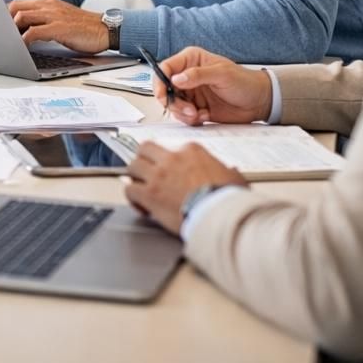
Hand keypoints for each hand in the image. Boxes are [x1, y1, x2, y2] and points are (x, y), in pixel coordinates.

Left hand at [7, 0, 108, 53]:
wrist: (105, 29)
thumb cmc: (82, 27)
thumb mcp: (58, 18)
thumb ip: (41, 19)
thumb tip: (21, 30)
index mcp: (46, 2)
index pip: (17, 3)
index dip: (3, 14)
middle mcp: (48, 5)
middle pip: (14, 8)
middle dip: (3, 21)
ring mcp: (53, 15)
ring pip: (21, 17)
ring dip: (11, 31)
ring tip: (6, 42)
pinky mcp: (59, 28)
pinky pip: (34, 31)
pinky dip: (24, 39)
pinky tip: (21, 48)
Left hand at [123, 141, 246, 234]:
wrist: (220, 214)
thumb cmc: (228, 197)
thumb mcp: (233, 178)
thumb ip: (226, 171)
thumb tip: (230, 171)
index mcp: (191, 151)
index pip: (173, 149)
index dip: (170, 161)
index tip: (172, 171)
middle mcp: (171, 158)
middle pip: (146, 149)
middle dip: (144, 159)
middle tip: (146, 171)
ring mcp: (158, 175)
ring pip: (133, 166)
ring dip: (135, 177)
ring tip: (141, 188)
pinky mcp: (149, 193)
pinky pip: (129, 189)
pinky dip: (132, 197)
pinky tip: (140, 206)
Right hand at [157, 46, 273, 125]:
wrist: (259, 102)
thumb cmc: (245, 82)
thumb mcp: (222, 74)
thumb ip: (198, 75)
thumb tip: (176, 78)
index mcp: (190, 60)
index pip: (165, 68)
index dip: (160, 82)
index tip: (162, 95)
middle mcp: (187, 76)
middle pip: (165, 89)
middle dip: (173, 102)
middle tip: (188, 110)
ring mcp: (190, 93)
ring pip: (173, 104)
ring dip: (182, 113)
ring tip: (198, 114)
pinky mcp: (195, 107)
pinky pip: (183, 116)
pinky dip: (190, 119)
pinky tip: (204, 116)